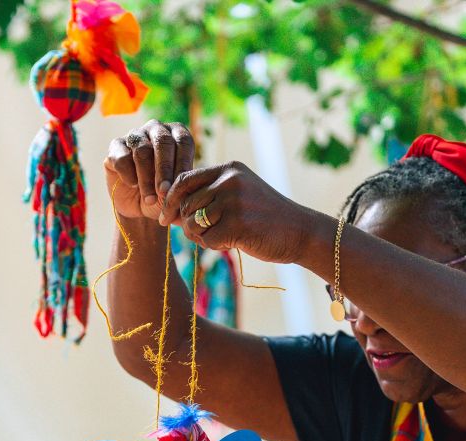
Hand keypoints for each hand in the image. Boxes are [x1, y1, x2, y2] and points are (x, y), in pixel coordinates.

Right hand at [104, 120, 196, 221]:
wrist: (138, 206)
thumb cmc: (163, 195)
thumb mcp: (176, 191)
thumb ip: (181, 183)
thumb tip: (179, 183)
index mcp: (177, 134)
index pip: (183, 141)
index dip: (182, 164)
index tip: (180, 186)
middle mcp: (156, 129)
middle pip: (162, 142)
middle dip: (164, 170)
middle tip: (164, 192)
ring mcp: (135, 135)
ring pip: (142, 151)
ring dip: (146, 179)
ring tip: (149, 198)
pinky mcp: (116, 146)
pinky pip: (122, 158)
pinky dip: (128, 175)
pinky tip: (132, 185)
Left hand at [163, 162, 312, 265]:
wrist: (299, 231)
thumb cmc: (264, 216)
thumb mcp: (238, 194)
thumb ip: (207, 196)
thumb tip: (169, 210)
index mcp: (228, 169)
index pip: (183, 180)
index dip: (170, 200)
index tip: (166, 216)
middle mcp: (229, 180)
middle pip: (186, 205)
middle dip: (189, 224)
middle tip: (207, 233)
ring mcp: (233, 201)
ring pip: (193, 223)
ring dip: (201, 236)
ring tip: (223, 236)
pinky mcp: (237, 224)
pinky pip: (206, 240)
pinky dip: (214, 246)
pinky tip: (232, 242)